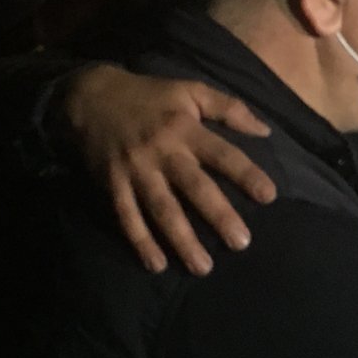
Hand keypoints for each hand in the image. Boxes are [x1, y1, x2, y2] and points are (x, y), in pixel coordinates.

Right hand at [62, 65, 277, 275]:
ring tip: (203, 267)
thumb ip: (230, 108)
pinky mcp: (112, 185)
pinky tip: (157, 265)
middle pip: (194, 187)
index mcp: (186, 129)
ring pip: (162, 210)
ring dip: (182, 240)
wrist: (88, 96)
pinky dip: (140, 242)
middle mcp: (163, 152)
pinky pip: (127, 217)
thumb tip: (265, 130)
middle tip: (241, 243)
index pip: (222, 154)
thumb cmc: (150, 96)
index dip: (246, 174)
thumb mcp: (191, 90)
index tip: (269, 196)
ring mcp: (135, 171)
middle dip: (218, 216)